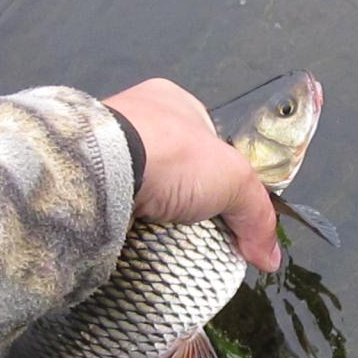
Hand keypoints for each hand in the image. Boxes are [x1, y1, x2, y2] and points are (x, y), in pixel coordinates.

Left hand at [104, 78, 281, 271]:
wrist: (103, 170)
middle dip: (188, 195)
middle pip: (175, 164)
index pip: (208, 139)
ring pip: (142, 183)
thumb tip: (271, 256)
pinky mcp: (85, 172)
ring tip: (166, 238)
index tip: (226, 205)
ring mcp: (106, 143)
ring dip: (154, 210)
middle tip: (199, 227)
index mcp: (174, 100)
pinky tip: (136, 237)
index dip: (221, 171)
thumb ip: (257, 216)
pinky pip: (114, 200)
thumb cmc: (173, 155)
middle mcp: (137, 116)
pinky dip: (127, 219)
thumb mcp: (235, 180)